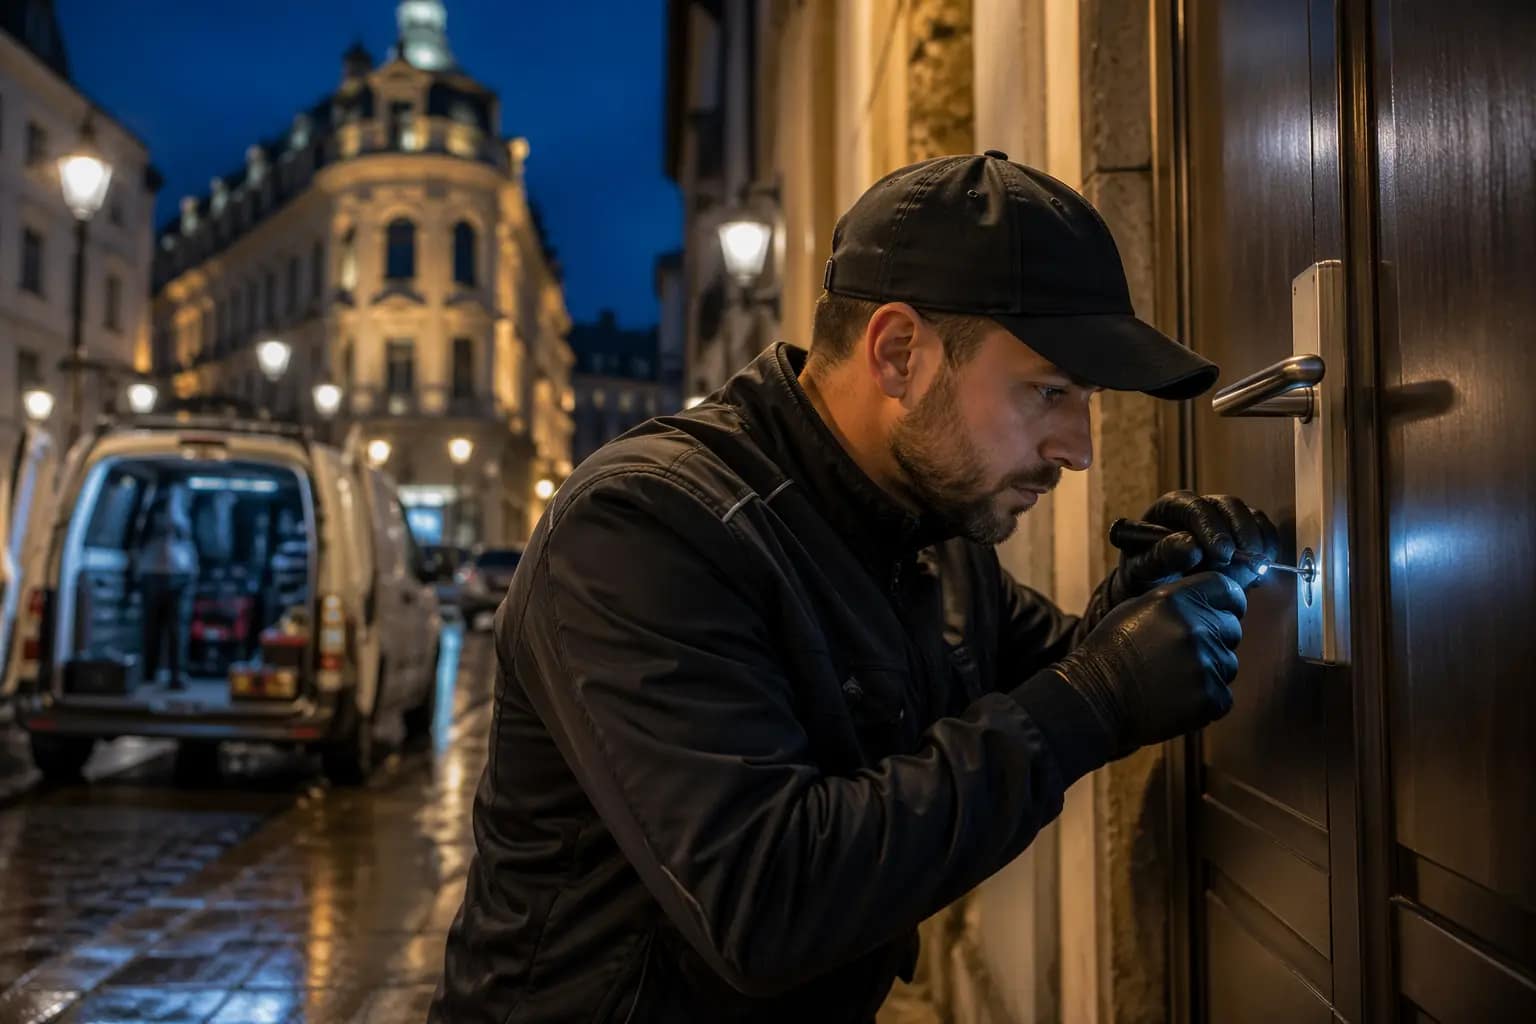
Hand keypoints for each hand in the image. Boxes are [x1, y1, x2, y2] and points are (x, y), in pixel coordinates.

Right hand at [1055, 572, 1245, 757]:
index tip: (1221, 611)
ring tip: (1171, 677)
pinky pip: (1222, 694)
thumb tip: (1208, 602)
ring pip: (1227, 663)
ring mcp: (1205, 663)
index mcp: (1176, 600)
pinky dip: (1204, 698)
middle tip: (1181, 652)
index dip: (1226, 601)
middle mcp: (1195, 627)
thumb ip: (1177, 602)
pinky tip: (1175, 697)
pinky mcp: (1210, 696)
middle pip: (1231, 627)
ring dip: (1207, 669)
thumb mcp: (1136, 609)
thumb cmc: (1111, 652)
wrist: (1095, 698)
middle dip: (1215, 637)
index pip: (1227, 589)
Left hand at [1131, 490, 1280, 589]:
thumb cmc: (1146, 574)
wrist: (1159, 588)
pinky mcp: (1244, 534)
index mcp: (1172, 507)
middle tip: (1242, 565)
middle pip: (1229, 506)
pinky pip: (1264, 532)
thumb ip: (1163, 556)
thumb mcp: (1143, 568)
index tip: (1223, 554)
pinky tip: (1258, 574)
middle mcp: (1202, 507)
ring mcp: (1225, 518)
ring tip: (1251, 572)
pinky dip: (1267, 550)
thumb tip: (1192, 546)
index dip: (1212, 528)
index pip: (1195, 506)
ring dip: (1256, 544)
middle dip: (1240, 535)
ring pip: (1250, 517)